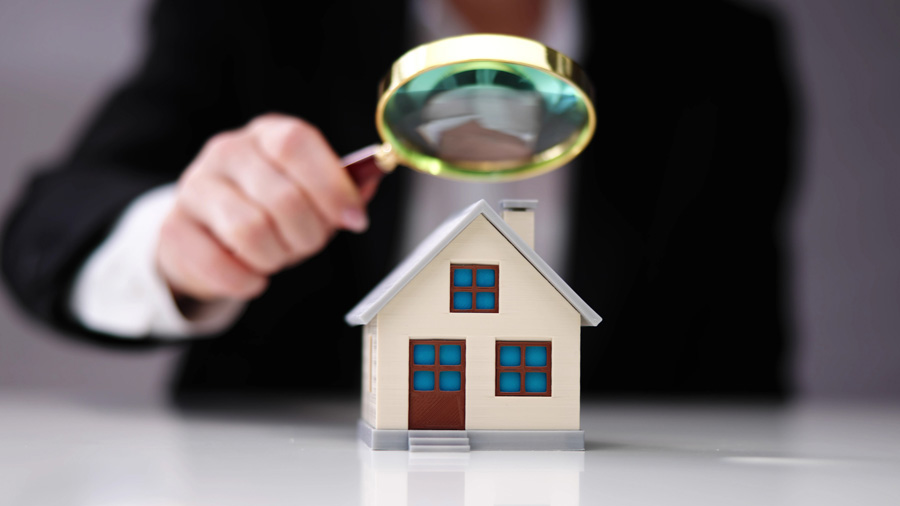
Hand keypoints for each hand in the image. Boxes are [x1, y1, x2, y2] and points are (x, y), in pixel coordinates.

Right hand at [157, 113, 381, 301]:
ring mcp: (195, 188)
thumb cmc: (270, 210)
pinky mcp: (174, 230)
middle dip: (308, 235)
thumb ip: (342, 188)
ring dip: (276, 258)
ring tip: (277, 256)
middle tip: (307, 245)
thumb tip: (372, 179)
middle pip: (281, 196)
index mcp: (267, 134)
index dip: (331, 186)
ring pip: (250, 231)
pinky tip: (252, 275)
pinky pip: (220, 265)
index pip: (296, 143)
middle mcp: (227, 152)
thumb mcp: (310, 193)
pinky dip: (247, 281)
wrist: (206, 236)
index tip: (354, 220)